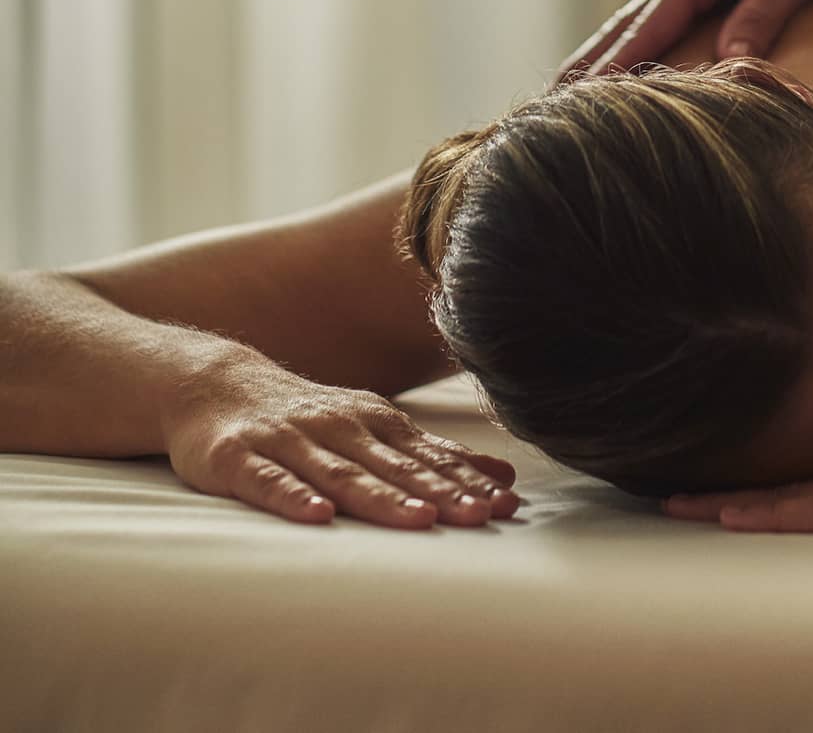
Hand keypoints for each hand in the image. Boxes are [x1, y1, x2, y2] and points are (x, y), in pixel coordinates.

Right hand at [163, 351, 518, 528]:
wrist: (214, 385)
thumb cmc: (308, 418)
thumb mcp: (375, 427)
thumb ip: (433, 454)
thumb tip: (502, 474)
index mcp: (375, 423)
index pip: (430, 456)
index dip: (469, 481)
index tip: (507, 504)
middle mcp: (339, 429)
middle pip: (397, 466)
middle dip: (442, 491)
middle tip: (481, 516)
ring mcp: (289, 442)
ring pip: (342, 474)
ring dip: (383, 497)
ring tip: (421, 518)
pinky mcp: (238, 459)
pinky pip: (269, 481)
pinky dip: (294, 497)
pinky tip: (318, 516)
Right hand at [556, 0, 812, 81]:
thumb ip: (761, 15)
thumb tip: (728, 64)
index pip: (648, 29)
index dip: (615, 68)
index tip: (581, 101)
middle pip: (624, 25)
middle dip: (586, 63)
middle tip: (549, 102)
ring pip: (637, 20)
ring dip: (602, 53)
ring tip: (570, 88)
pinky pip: (661, 18)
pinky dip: (635, 42)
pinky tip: (626, 61)